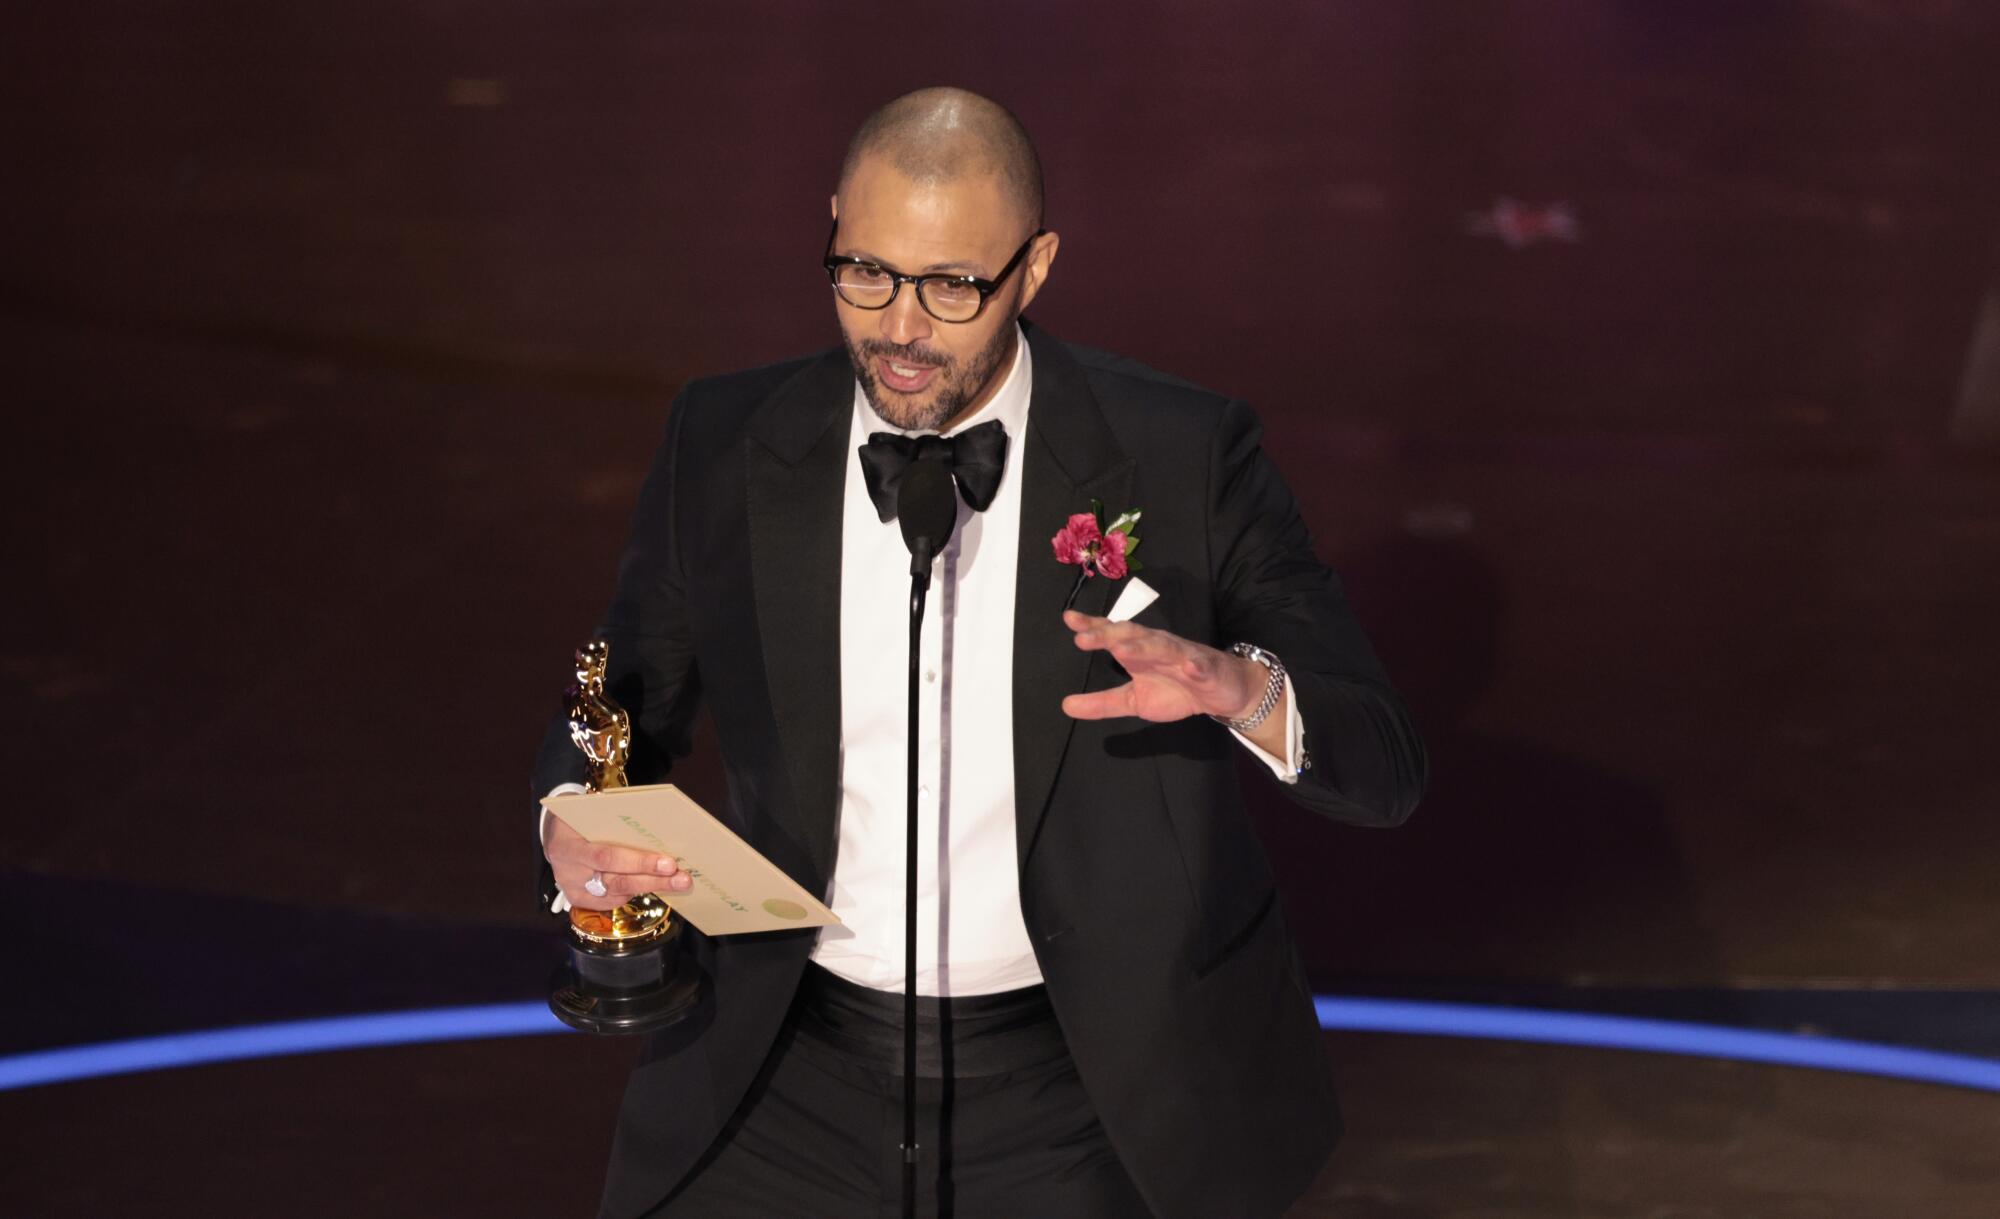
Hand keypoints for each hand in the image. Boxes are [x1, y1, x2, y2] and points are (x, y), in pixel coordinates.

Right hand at [542, 813, 691, 910]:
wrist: (555, 831)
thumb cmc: (580, 817)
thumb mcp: (591, 812)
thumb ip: (616, 824)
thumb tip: (659, 834)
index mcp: (567, 844)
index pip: (607, 856)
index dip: (639, 862)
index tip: (668, 862)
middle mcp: (567, 870)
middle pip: (615, 880)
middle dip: (652, 879)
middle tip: (681, 878)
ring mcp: (570, 887)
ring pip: (616, 893)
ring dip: (649, 887)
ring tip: (676, 882)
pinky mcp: (576, 899)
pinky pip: (609, 902)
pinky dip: (632, 894)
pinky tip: (650, 885)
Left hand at [1059, 610, 1265, 723]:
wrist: (1222, 693)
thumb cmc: (1177, 691)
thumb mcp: (1134, 701)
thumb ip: (1102, 703)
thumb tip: (1065, 705)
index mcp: (1138, 652)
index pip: (1113, 634)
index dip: (1092, 626)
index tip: (1069, 618)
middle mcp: (1157, 647)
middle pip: (1132, 634)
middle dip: (1109, 634)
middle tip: (1084, 637)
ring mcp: (1182, 656)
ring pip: (1162, 647)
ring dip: (1142, 646)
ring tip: (1122, 648)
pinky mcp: (1206, 669)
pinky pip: (1199, 665)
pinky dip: (1194, 665)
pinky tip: (1188, 668)